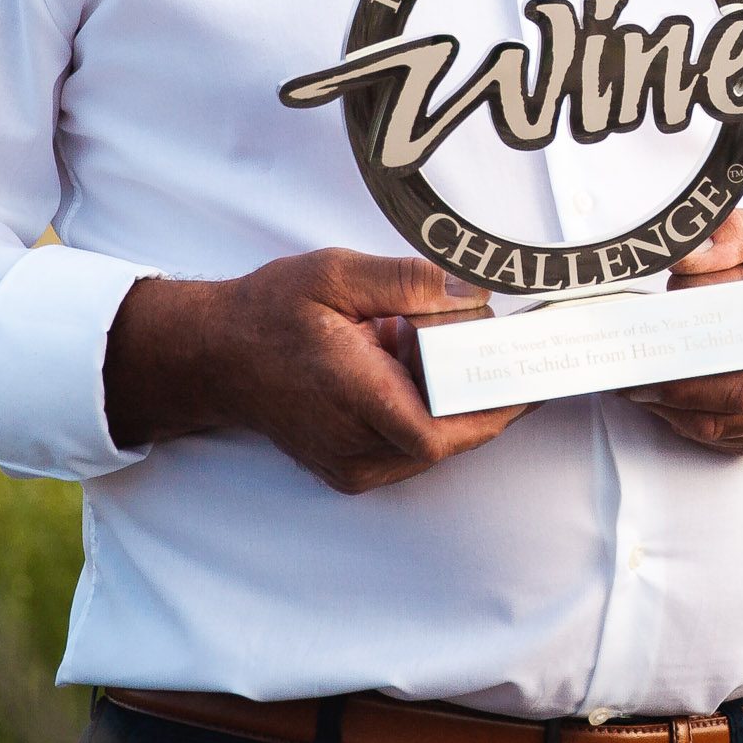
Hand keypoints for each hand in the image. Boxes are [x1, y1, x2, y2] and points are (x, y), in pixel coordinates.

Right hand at [103, 251, 524, 495]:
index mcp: (351, 397)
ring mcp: (350, 464)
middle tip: (506, 350)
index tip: (530, 381)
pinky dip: (427, 412)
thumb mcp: (335, 274)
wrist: (212, 355)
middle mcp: (353, 445)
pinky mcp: (349, 469)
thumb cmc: (267, 313)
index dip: (493, 413)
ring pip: (432, 445)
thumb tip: (474, 295)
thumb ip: (408, 282)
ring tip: (437, 348)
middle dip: (481, 395)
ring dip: (451, 403)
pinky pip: (411, 449)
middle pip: (447, 438)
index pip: (438, 433)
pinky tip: (411, 369)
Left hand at [625, 211, 742, 461]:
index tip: (647, 370)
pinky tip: (677, 402)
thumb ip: (734, 237)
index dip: (690, 385)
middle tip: (629, 377)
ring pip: (725, 434)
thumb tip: (687, 256)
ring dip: (678, 416)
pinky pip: (736, 442)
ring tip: (642, 387)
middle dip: (670, 401)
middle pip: (727, 416)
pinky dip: (700, 424)